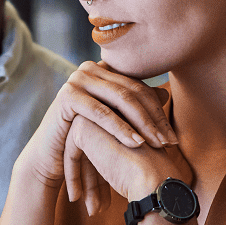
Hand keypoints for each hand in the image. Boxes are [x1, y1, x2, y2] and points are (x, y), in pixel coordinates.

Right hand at [17, 62, 176, 213]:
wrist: (52, 155)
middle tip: (169, 143)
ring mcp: (78, 79)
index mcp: (104, 70)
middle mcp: (91, 68)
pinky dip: (120, 128)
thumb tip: (165, 91)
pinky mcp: (68, 95)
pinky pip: (101, 112)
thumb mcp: (115, 121)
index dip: (159, 111)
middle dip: (154, 119)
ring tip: (156, 144)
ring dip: (142, 124)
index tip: (173, 137)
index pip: (140, 87)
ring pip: (121, 99)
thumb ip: (136, 107)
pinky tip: (135, 142)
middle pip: (133, 91)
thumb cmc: (85, 138)